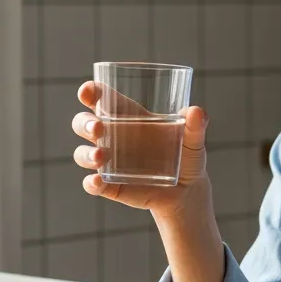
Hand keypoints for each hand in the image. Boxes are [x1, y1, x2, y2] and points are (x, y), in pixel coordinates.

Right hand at [72, 81, 210, 219]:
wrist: (187, 190)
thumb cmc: (186, 155)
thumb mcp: (193, 140)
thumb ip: (195, 126)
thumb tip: (197, 112)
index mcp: (128, 116)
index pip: (102, 99)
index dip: (90, 92)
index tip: (87, 91)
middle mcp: (112, 137)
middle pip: (83, 123)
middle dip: (85, 123)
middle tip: (98, 127)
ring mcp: (108, 162)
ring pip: (83, 153)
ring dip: (86, 153)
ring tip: (101, 156)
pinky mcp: (110, 185)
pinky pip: (92, 183)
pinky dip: (91, 183)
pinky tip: (97, 181)